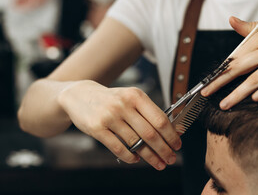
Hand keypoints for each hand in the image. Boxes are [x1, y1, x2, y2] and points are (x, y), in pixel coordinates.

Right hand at [57, 80, 181, 169]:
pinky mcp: (97, 128)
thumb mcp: (130, 98)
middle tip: (170, 159)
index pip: (160, 119)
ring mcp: (109, 116)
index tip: (177, 145)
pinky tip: (136, 159)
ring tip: (158, 163)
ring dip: (150, 156)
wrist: (80, 95)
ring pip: (135, 143)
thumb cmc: (111, 99)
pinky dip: (130, 157)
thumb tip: (172, 130)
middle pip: (150, 133)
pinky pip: (118, 148)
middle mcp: (124, 105)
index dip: (171, 134)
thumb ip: (149, 112)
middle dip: (164, 149)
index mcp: (136, 96)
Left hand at [201, 6, 257, 108]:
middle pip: (239, 67)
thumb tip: (231, 20)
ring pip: (255, 78)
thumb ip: (250, 27)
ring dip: (238, 93)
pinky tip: (255, 99)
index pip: (235, 56)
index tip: (209, 79)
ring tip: (224, 104)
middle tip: (205, 93)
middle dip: (220, 82)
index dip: (220, 69)